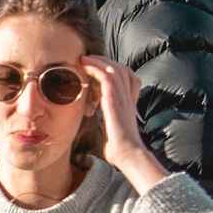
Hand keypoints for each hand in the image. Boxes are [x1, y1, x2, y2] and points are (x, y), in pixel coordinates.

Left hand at [84, 57, 165, 191]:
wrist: (128, 155)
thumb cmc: (120, 150)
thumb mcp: (115, 133)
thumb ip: (111, 127)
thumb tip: (106, 137)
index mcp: (129, 104)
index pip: (128, 78)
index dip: (115, 69)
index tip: (99, 67)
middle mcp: (127, 98)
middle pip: (121, 69)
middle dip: (105, 61)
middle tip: (89, 58)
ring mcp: (123, 98)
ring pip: (114, 69)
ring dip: (97, 61)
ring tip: (84, 58)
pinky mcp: (114, 100)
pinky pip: (106, 77)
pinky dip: (95, 68)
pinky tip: (85, 66)